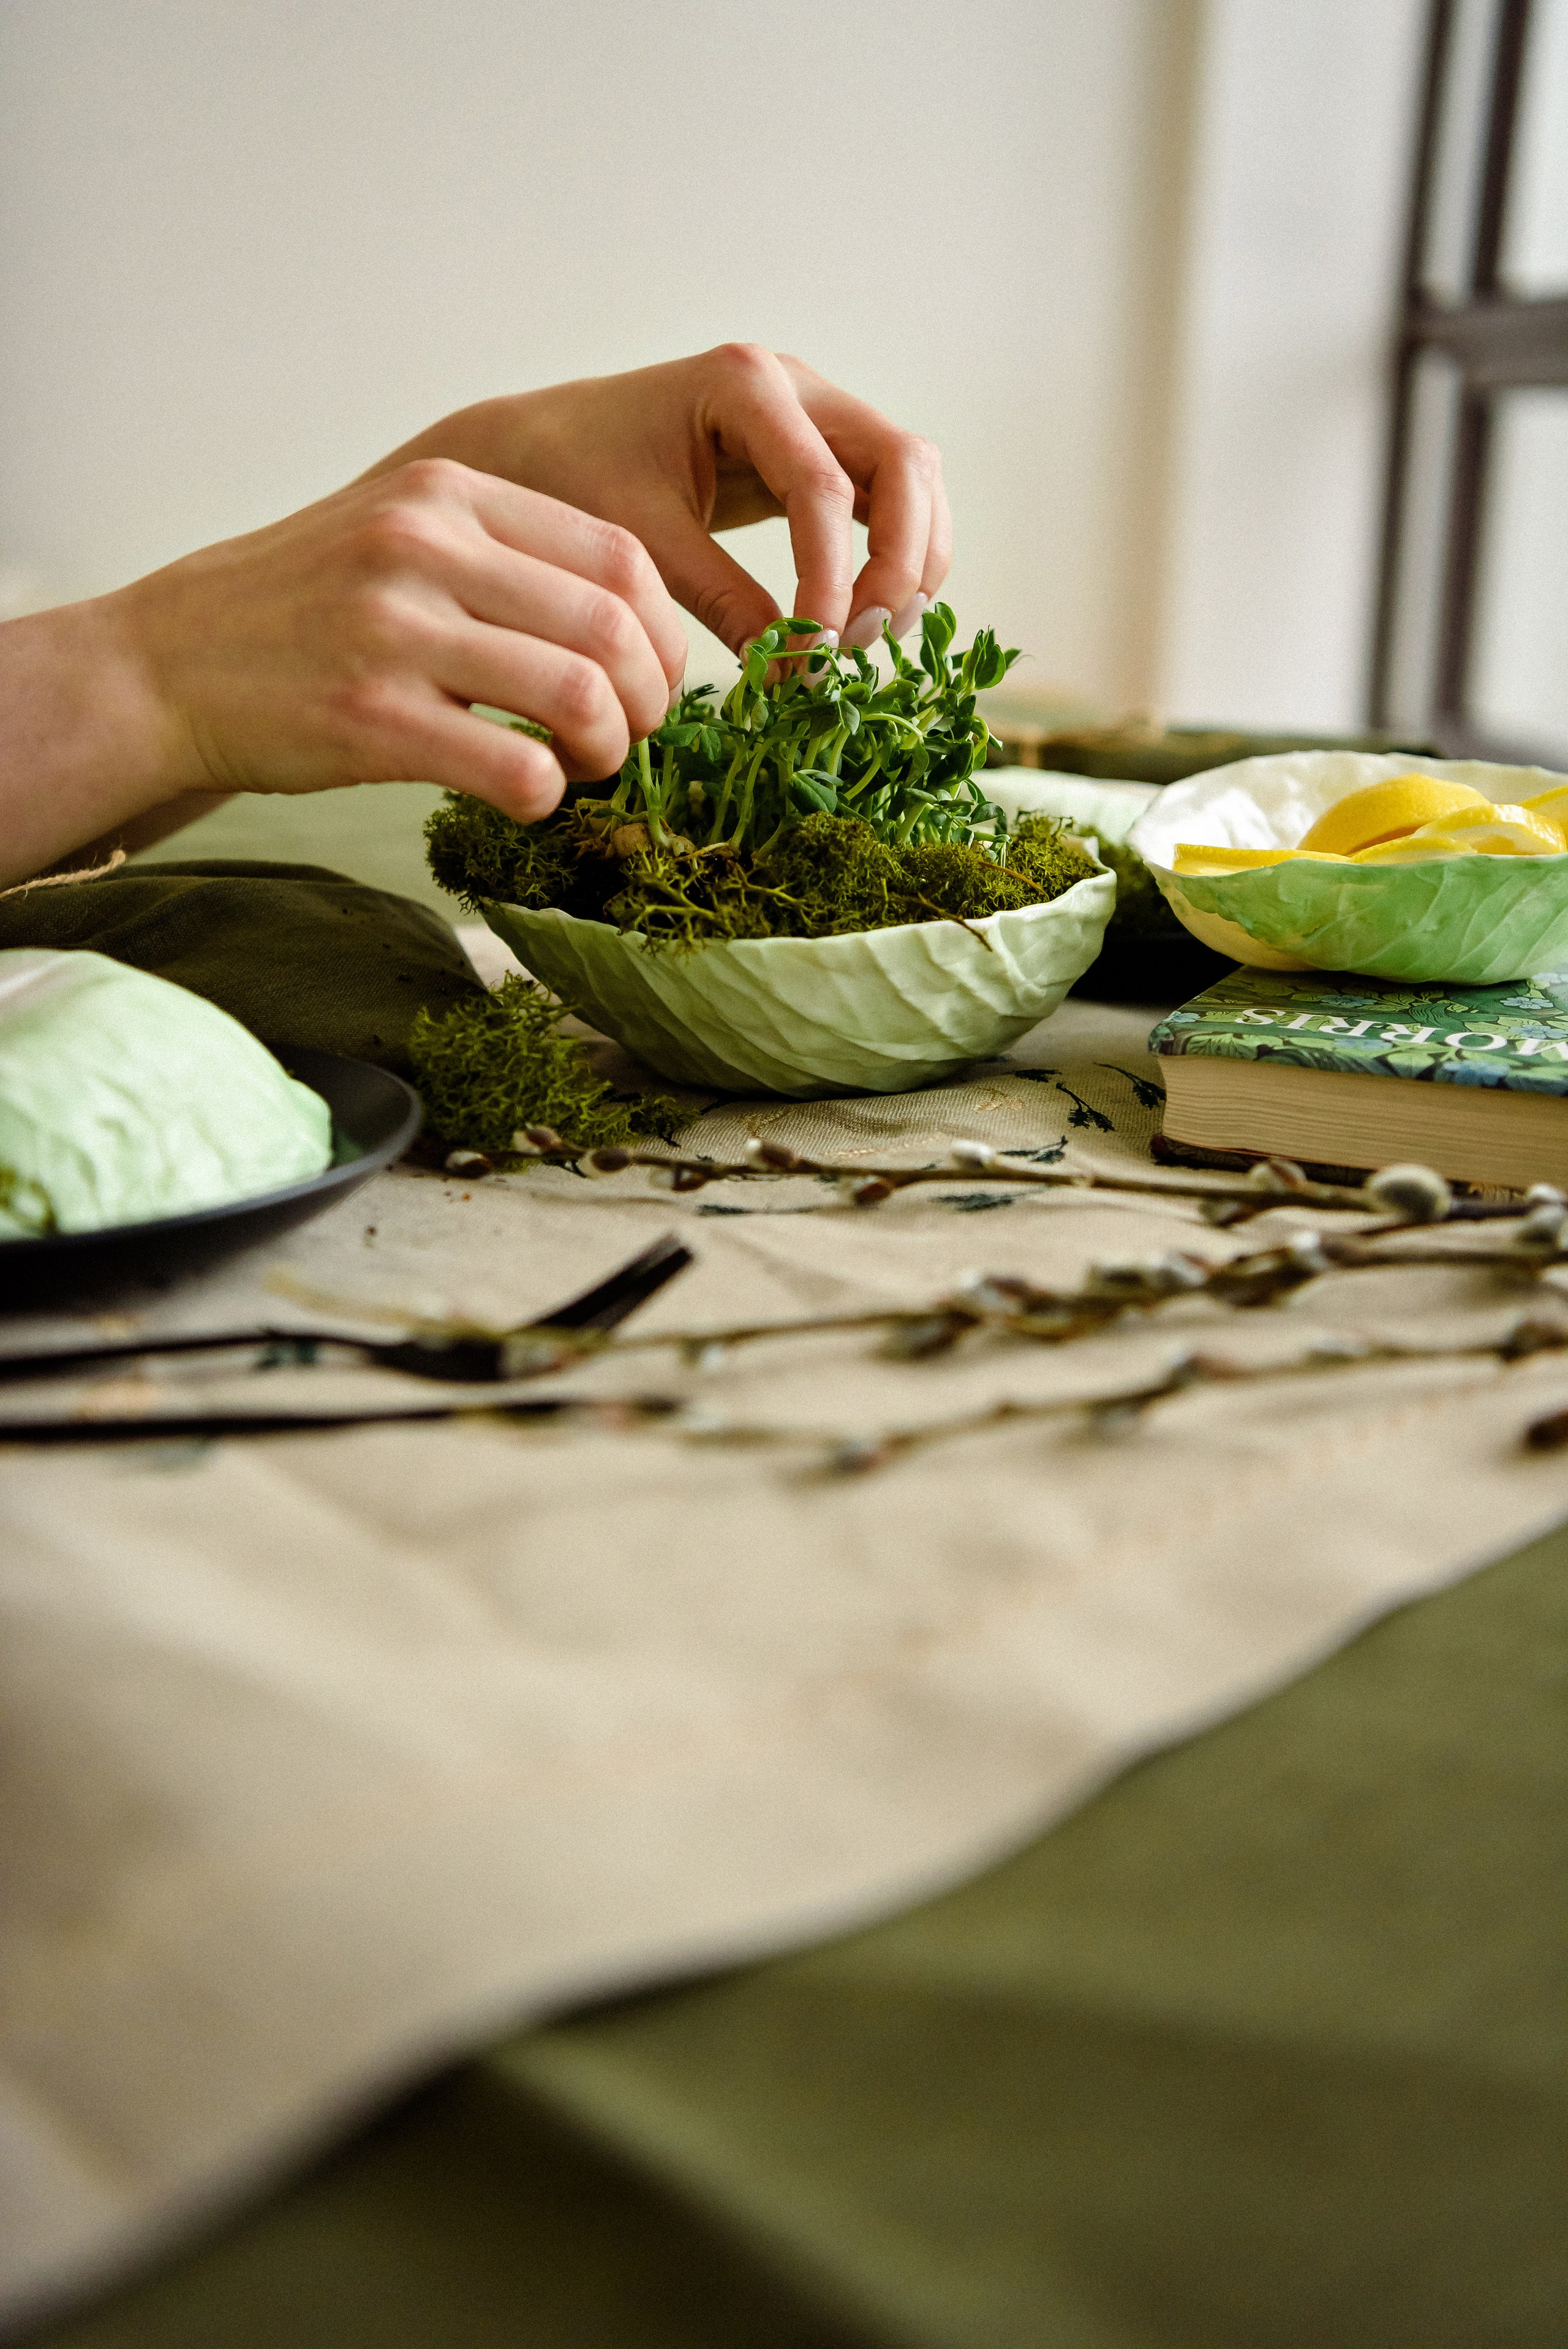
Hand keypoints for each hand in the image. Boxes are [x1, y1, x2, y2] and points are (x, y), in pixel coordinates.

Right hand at [0, 460, 686, 883]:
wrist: (165, 665)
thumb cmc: (300, 617)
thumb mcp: (400, 542)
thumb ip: (503, 562)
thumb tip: (628, 628)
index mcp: (449, 496)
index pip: (621, 557)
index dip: (663, 636)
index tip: (649, 684)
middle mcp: (425, 547)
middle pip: (615, 628)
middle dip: (647, 702)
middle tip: (627, 739)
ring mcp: (394, 631)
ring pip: (580, 695)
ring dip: (608, 751)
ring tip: (579, 768)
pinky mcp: (370, 719)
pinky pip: (516, 768)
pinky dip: (545, 797)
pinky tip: (524, 798)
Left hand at [365, 345, 951, 657]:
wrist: (543, 449)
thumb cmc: (575, 477)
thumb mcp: (641, 542)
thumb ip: (719, 598)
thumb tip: (790, 668)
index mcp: (743, 385)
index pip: (825, 485)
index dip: (832, 578)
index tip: (813, 653)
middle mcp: (795, 387)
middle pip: (904, 463)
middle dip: (898, 561)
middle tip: (859, 642)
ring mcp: (815, 416)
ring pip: (913, 480)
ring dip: (911, 561)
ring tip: (863, 638)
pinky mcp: (816, 455)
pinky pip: (887, 500)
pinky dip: (894, 557)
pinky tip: (861, 617)